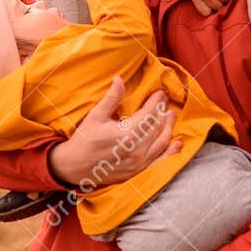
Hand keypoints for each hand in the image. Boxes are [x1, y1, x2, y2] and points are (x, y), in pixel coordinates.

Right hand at [46, 75, 180, 191]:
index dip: (156, 102)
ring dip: (169, 128)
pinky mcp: (138, 171)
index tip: (160, 93)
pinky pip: (159, 160)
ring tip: (171, 116)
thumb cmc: (84, 140)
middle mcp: (137, 150)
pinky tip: (176, 144)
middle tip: (166, 103)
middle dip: (163, 112)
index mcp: (127, 134)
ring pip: (162, 142)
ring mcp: (139, 162)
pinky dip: (170, 152)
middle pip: (157, 127)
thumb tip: (119, 79)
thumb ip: (111, 99)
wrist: (74, 167)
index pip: (149, 114)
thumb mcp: (96, 116)